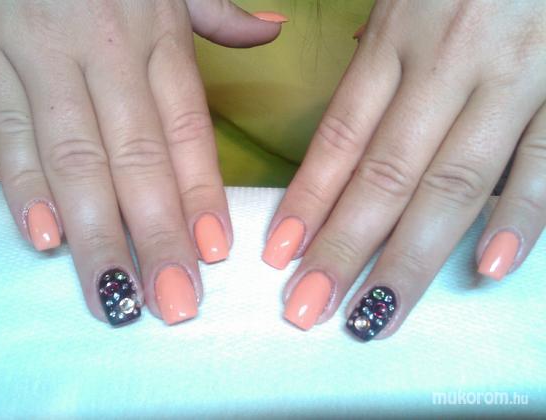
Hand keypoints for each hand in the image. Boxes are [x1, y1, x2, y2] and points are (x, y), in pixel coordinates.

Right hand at [0, 0, 283, 325]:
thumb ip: (218, 15)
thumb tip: (273, 31)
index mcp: (158, 32)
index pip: (186, 128)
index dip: (201, 193)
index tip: (215, 254)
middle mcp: (105, 48)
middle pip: (136, 157)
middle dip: (157, 235)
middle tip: (174, 302)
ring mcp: (40, 53)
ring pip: (73, 155)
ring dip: (97, 232)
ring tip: (118, 293)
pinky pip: (3, 128)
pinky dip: (22, 184)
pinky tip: (45, 237)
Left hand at [263, 0, 545, 339]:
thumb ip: (381, 55)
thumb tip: (349, 112)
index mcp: (398, 34)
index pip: (340, 136)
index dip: (307, 200)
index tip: (279, 254)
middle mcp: (448, 61)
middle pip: (386, 174)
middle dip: (343, 248)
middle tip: (308, 309)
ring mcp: (513, 78)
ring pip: (452, 183)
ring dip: (409, 256)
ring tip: (373, 314)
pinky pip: (544, 162)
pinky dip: (519, 217)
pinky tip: (488, 268)